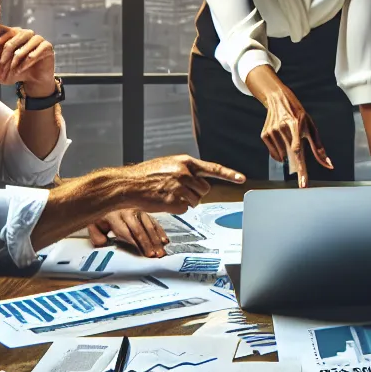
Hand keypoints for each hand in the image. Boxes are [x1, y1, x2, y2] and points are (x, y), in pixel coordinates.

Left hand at [0, 25, 55, 95]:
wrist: (31, 83)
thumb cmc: (14, 72)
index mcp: (14, 36)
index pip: (7, 28)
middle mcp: (27, 35)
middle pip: (18, 32)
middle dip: (8, 46)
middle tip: (2, 60)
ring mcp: (38, 40)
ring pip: (30, 39)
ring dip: (20, 53)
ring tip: (13, 66)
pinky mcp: (48, 47)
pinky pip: (40, 48)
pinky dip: (31, 57)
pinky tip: (23, 67)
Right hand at [48, 155, 244, 221]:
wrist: (127, 184)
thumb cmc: (145, 176)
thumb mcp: (167, 166)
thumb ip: (184, 171)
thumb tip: (198, 181)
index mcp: (185, 162)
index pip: (213, 168)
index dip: (229, 174)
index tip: (242, 179)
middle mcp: (186, 173)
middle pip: (205, 190)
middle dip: (195, 194)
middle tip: (178, 192)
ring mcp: (181, 187)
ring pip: (196, 201)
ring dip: (186, 202)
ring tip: (168, 195)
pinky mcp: (175, 200)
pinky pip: (185, 209)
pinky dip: (177, 209)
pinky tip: (164, 202)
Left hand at [88, 209, 169, 257]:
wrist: (104, 200)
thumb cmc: (101, 218)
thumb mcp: (94, 226)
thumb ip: (96, 236)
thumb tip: (104, 242)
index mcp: (113, 215)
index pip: (125, 231)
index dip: (134, 242)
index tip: (140, 253)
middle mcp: (127, 211)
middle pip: (139, 229)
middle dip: (147, 244)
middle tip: (153, 256)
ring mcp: (137, 210)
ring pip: (148, 226)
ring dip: (156, 240)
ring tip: (160, 252)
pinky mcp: (144, 211)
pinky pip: (154, 222)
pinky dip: (160, 231)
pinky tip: (165, 240)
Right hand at [256, 82, 332, 187]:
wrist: (279, 100)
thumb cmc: (298, 115)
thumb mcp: (311, 128)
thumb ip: (319, 149)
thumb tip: (329, 165)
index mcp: (295, 125)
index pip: (299, 152)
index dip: (301, 169)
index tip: (303, 184)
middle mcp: (282, 129)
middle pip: (290, 156)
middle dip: (297, 161)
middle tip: (299, 150)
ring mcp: (271, 132)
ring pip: (282, 157)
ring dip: (288, 154)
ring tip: (289, 138)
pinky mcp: (264, 135)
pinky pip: (274, 154)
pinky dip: (280, 152)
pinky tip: (282, 140)